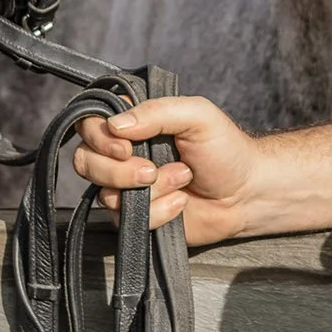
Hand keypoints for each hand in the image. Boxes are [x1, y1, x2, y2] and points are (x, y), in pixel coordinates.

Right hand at [73, 94, 260, 245]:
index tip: (126, 146)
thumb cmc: (225, 149)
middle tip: (152, 170)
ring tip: (181, 180)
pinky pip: (126, 219)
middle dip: (120, 171)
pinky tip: (181, 202)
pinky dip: (158, 212)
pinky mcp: (137, 216)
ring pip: (105, 193)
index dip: (99, 137)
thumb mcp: (198, 115)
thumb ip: (157, 111)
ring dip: (149, 190)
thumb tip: (115, 124)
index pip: (90, 124)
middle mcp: (125, 153)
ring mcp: (128, 186)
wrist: (245, 194)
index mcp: (135, 123)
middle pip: (86, 161)